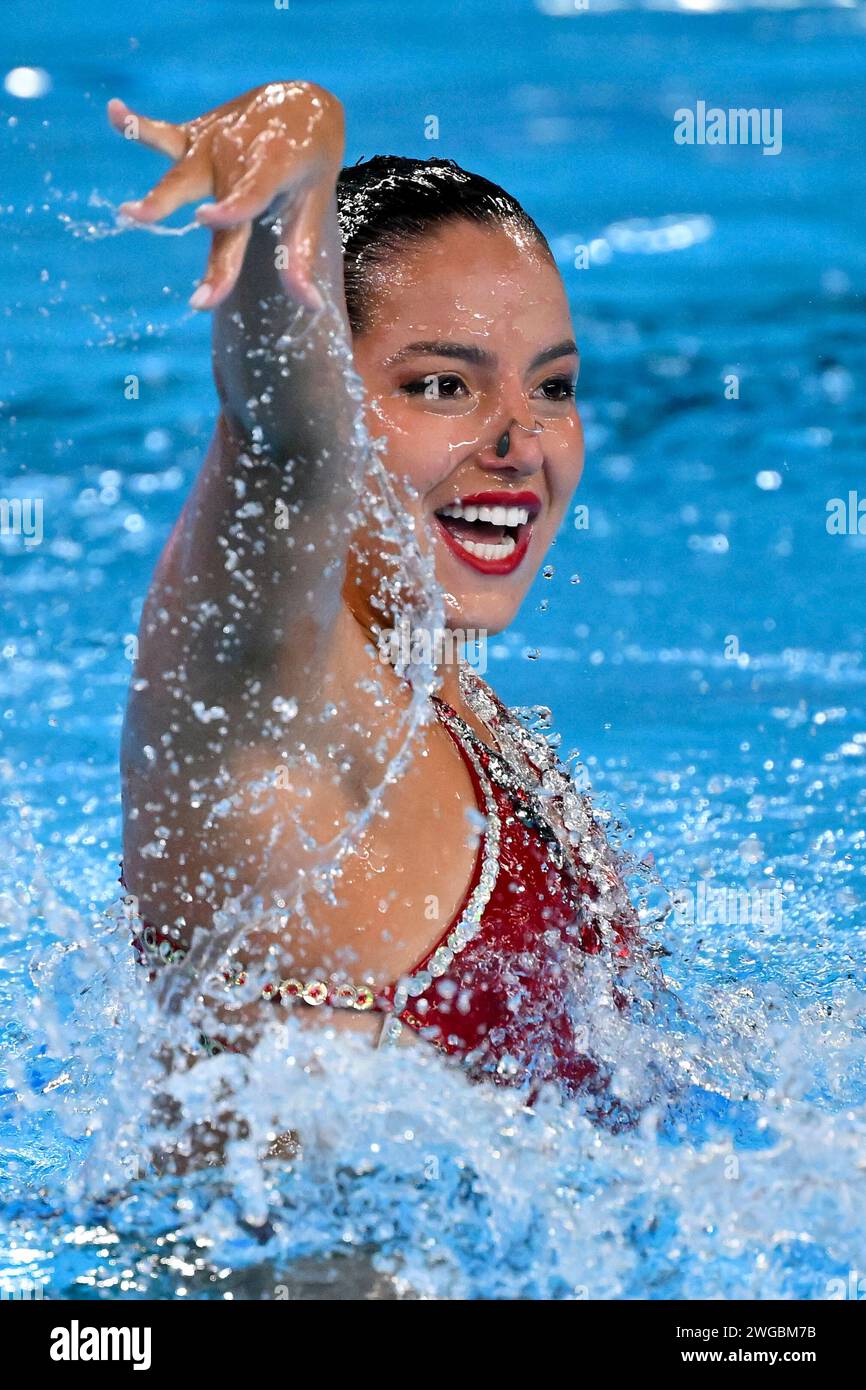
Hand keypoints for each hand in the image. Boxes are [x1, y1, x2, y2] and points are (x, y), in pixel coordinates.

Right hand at [107, 82, 344, 310]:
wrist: (302, 103)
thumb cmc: (307, 165)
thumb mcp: (313, 205)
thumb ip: (301, 256)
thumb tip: (312, 307)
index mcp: (273, 166)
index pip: (250, 194)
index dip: (230, 208)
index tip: (205, 220)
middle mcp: (238, 154)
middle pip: (214, 200)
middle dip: (195, 228)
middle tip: (184, 263)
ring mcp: (212, 144)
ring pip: (182, 174)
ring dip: (159, 196)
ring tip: (129, 214)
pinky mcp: (193, 136)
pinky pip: (162, 134)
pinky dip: (136, 127)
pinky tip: (112, 112)